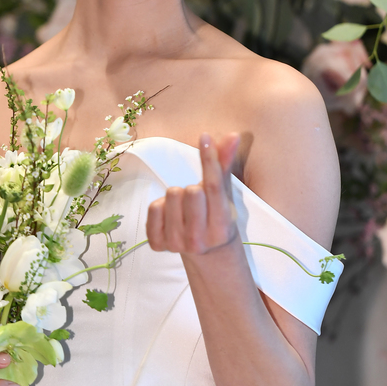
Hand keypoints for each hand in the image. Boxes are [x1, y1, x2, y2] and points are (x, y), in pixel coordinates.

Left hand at [146, 132, 239, 255]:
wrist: (203, 251)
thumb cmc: (214, 214)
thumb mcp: (223, 193)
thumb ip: (224, 164)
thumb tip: (233, 135)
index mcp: (222, 228)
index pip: (214, 187)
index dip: (209, 158)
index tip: (205, 137)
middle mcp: (200, 240)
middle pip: (190, 191)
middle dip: (192, 187)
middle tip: (196, 200)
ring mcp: (177, 245)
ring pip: (171, 195)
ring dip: (176, 196)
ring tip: (183, 208)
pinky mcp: (157, 244)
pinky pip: (153, 208)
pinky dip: (159, 206)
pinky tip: (169, 215)